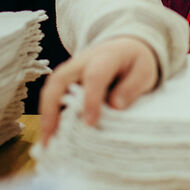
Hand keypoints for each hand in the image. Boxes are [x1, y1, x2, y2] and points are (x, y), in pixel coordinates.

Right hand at [39, 36, 158, 145]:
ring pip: (50, 89)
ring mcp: (70, 70)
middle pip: (59, 80)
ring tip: (46, 142)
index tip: (90, 123)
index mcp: (105, 58)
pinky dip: (48, 116)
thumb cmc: (135, 62)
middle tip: (51, 136)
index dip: (91, 99)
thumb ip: (132, 87)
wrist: (125, 46)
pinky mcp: (65, 81)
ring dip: (46, 115)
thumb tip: (115, 107)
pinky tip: (50, 137)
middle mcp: (81, 62)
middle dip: (52, 108)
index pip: (94, 77)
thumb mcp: (144, 71)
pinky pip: (52, 96)